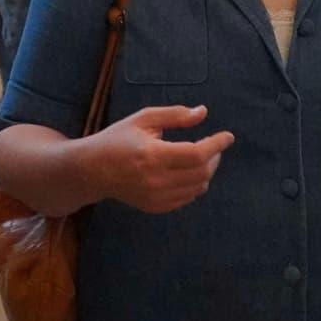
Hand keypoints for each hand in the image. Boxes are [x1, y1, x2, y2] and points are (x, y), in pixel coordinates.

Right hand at [85, 105, 234, 213]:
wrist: (93, 170)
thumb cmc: (117, 139)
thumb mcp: (143, 119)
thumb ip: (174, 115)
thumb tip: (203, 112)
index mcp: (153, 155)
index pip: (197, 153)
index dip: (216, 144)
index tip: (228, 136)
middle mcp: (156, 180)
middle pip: (202, 172)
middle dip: (214, 157)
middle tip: (214, 145)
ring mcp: (156, 197)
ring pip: (198, 187)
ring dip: (206, 171)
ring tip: (202, 157)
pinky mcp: (155, 207)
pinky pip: (187, 198)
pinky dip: (194, 184)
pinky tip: (188, 172)